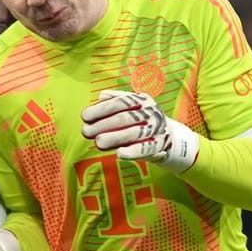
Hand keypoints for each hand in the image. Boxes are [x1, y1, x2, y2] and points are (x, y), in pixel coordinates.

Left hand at [81, 89, 200, 171]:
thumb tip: (101, 96)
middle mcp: (151, 112)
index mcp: (141, 100)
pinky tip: (119, 154)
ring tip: (98, 143)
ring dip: (114, 138)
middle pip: (125, 118)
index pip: (119, 103)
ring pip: (134, 133)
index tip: (84, 117)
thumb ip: (115, 100)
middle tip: (86, 132)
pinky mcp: (159, 145)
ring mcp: (156, 128)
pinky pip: (145, 148)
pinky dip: (132, 152)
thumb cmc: (140, 120)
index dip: (101, 109)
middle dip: (103, 125)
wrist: (167, 135)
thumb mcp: (130, 107)